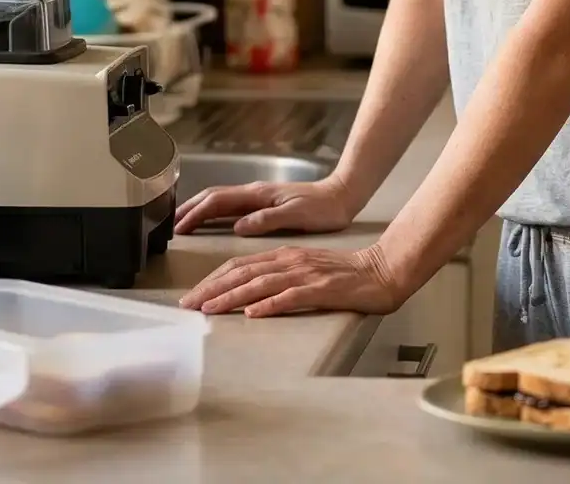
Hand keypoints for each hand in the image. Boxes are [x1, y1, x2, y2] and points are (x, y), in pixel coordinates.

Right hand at [172, 177, 357, 236]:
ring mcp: (258, 197)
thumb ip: (266, 219)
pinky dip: (215, 214)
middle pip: (213, 198)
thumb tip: (237, 226)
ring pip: (220, 201)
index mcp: (258, 195)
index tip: (179, 228)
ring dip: (200, 211)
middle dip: (190, 210)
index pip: (217, 202)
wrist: (342, 196)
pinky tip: (212, 223)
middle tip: (171, 226)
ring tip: (183, 224)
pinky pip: (231, 207)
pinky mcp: (264, 204)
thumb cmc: (323, 208)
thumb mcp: (296, 215)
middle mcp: (254, 193)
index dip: (195, 214)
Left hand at [177, 244, 403, 316]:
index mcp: (283, 256)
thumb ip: (278, 276)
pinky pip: (291, 296)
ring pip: (260, 284)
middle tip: (188, 305)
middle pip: (242, 273)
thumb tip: (249, 295)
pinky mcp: (322, 289)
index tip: (193, 296)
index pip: (239, 265)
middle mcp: (289, 261)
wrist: (381, 271)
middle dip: (211, 289)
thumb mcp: (305, 268)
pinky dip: (270, 305)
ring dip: (232, 298)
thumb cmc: (344, 275)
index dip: (213, 279)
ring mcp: (305, 274)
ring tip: (210, 310)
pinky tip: (253, 314)